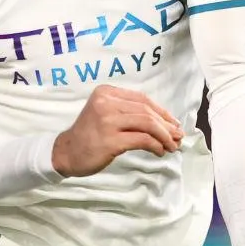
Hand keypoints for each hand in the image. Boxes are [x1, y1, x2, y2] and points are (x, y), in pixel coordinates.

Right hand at [49, 83, 183, 176]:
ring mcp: (107, 121)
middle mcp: (106, 103)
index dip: (162, 112)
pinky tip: (159, 151)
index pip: (142, 99)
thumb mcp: (105, 114)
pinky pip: (142, 139)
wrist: (66, 153)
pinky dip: (155, 145)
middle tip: (178, 137)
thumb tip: (165, 122)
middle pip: (147, 111)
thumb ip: (128, 112)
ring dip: (164, 136)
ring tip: (172, 146)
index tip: (174, 123)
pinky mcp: (110, 140)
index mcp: (106, 92)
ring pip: (147, 124)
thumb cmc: (89, 135)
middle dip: (167, 125)